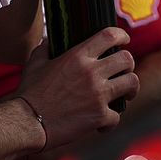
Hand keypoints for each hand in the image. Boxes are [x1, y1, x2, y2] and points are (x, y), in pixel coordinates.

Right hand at [16, 27, 138, 147]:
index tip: (124, 39)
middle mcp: (92, 72)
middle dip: (128, 65)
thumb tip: (49, 41)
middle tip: (123, 71)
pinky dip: (111, 120)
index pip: (109, 36)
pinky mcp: (100, 116)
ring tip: (124, 94)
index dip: (121, 35)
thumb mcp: (35, 62)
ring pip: (132, 83)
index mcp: (77, 56)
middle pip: (126, 59)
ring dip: (130, 89)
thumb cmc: (30, 92)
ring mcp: (98, 95)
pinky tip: (102, 123)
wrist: (28, 121)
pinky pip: (117, 116)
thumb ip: (46, 48)